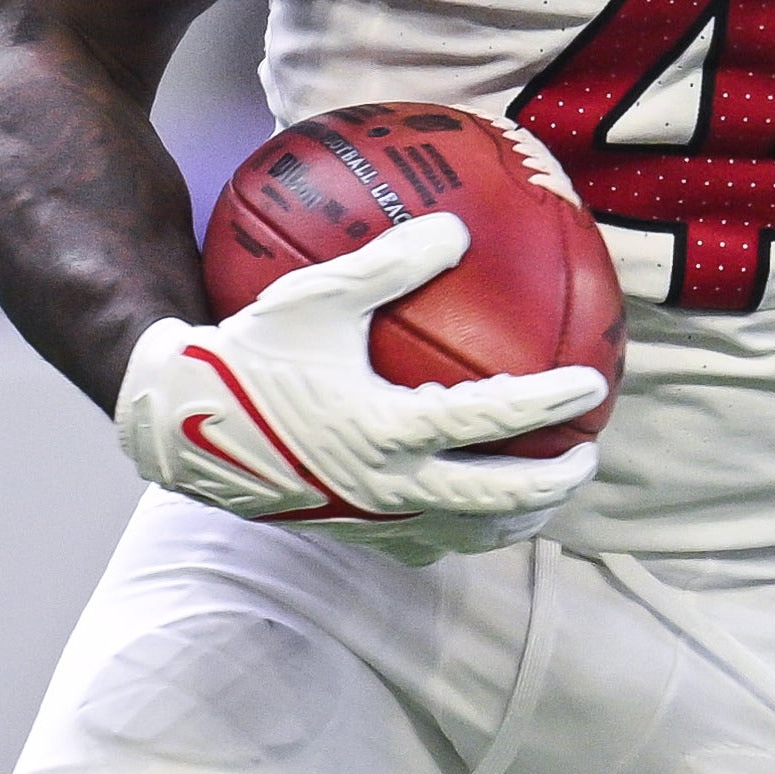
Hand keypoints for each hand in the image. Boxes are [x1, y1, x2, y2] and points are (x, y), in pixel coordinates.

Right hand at [112, 214, 604, 568]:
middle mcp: (386, 487)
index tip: (594, 385)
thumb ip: (388, 263)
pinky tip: (473, 512)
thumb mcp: (315, 297)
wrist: (180, 424)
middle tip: (587, 456)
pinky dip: (459, 532)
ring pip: (464, 533)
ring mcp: (370, 519)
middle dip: (552, 482)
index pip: (491, 419)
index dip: (549, 404)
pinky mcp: (351, 535)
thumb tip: (455, 228)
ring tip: (546, 497)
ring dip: (514, 520)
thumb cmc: (249, 351)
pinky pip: (421, 545)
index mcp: (386, 430)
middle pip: (495, 498)